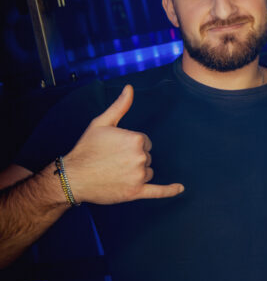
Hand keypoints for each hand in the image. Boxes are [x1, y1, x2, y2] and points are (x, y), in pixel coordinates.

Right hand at [62, 85, 183, 203]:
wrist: (73, 176)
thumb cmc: (86, 148)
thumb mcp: (101, 123)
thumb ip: (120, 106)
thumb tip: (130, 88)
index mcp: (136, 139)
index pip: (144, 142)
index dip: (130, 145)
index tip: (115, 149)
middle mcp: (140, 157)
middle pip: (147, 156)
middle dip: (132, 159)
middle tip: (112, 161)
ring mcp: (139, 176)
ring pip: (147, 172)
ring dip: (136, 172)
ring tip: (115, 173)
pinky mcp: (135, 192)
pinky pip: (158, 191)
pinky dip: (169, 191)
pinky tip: (180, 188)